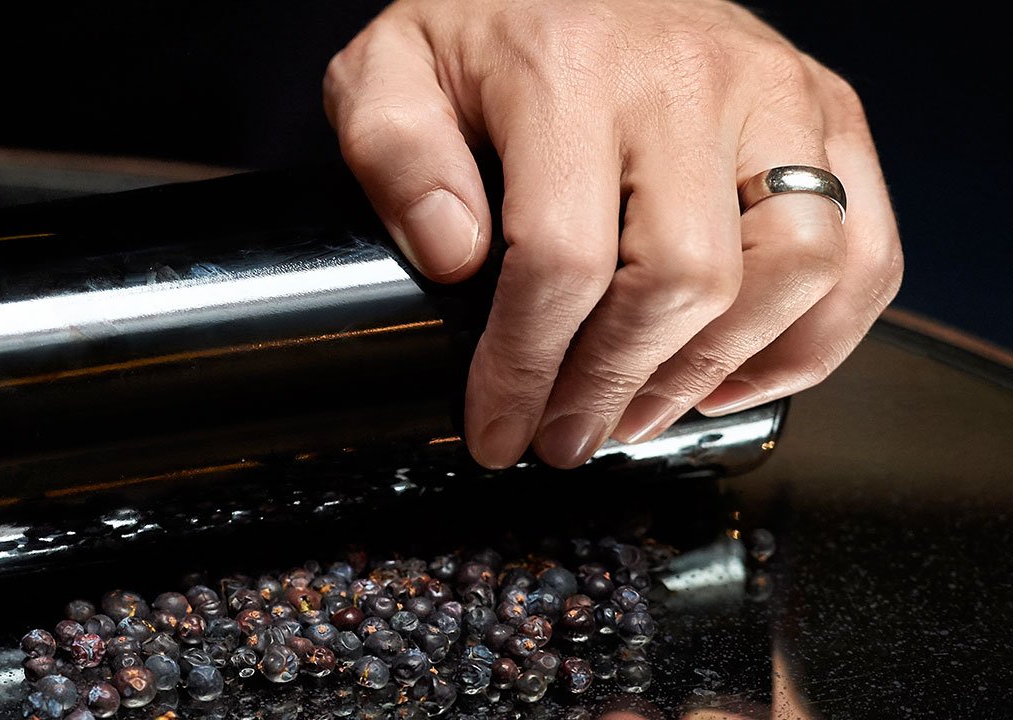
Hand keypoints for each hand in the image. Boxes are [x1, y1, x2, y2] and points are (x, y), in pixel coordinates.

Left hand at [325, 0, 901, 467]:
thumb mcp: (390, 70)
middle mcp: (687, 78)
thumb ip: (393, 153)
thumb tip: (453, 255)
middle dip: (613, 387)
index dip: (526, 368)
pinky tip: (734, 378)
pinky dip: (815, 339)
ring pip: (792, 271)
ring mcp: (774, 94)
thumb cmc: (484, 22)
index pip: (560, 258)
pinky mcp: (829, 112)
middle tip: (563, 437)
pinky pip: (866, 250)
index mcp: (568, 68)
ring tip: (636, 415)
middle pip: (682, 280)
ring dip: (713, 373)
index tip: (496, 426)